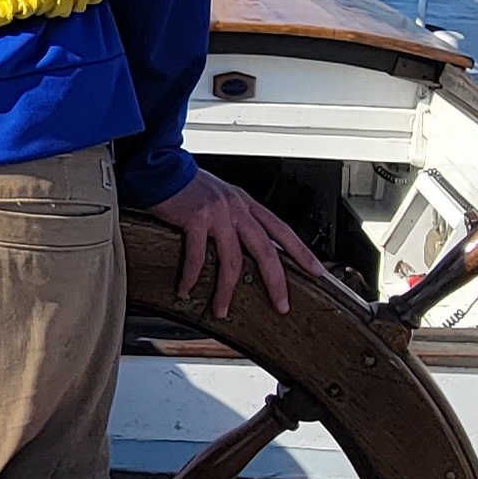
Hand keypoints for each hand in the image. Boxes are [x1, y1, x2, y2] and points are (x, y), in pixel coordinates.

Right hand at [143, 166, 322, 317]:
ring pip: (233, 261)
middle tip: (281, 305)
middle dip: (276, 282)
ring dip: (226, 291)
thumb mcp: (220, 199)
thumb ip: (235, 219)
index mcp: (246, 204)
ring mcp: (218, 213)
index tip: (316, 271)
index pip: (282, 230)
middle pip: (266, 250)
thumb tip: (243, 245)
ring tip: (221, 309)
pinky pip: (198, 257)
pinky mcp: (197, 219)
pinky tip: (186, 288)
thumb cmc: (187, 186)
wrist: (161, 169)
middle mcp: (237, 208)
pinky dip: (191, 277)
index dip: (301, 252)